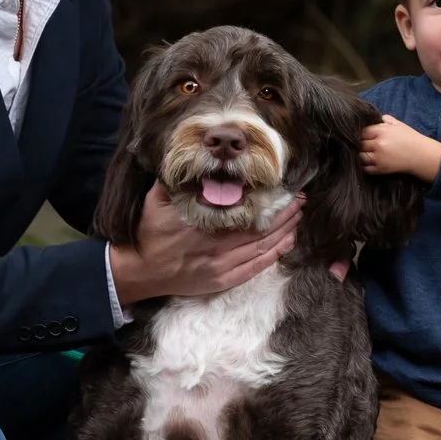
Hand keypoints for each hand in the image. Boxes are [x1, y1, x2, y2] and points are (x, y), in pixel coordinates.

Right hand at [109, 183, 299, 303]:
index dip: (268, 200)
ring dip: (283, 232)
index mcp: (201, 222)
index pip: (244, 209)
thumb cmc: (149, 233)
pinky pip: (255, 268)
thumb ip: (176, 181)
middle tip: (300, 200)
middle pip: (259, 227)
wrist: (140, 271)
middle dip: (283, 213)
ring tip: (298, 217)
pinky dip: (274, 255)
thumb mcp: (157, 199)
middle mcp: (214, 244)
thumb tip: (194, 159)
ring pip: (261, 247)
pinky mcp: (221, 280)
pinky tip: (286, 243)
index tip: (284, 187)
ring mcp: (220, 265)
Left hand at [359, 114, 440, 182]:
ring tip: (362, 152)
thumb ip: (386, 119)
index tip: (361, 135)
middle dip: (358, 143)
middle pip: (359, 144)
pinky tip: (365, 162)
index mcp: (382, 132)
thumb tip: (376, 117)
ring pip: (359, 156)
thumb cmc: (411, 138)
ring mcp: (379, 158)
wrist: (421, 155)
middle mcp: (379, 145)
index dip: (360, 133)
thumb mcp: (399, 125)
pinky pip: (365, 168)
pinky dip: (362, 166)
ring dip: (359, 154)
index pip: (362, 131)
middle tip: (360, 144)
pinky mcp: (380, 169)